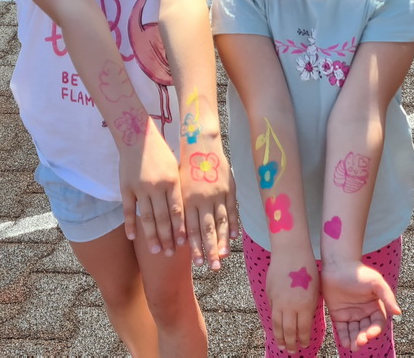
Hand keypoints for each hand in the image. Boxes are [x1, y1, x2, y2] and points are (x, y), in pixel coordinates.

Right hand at [118, 117, 185, 254]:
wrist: (138, 137)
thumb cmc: (161, 154)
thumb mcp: (175, 169)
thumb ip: (178, 190)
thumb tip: (187, 213)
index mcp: (172, 182)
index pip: (177, 211)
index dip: (180, 229)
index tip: (183, 244)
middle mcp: (156, 187)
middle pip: (163, 218)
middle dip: (167, 238)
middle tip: (169, 254)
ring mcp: (140, 188)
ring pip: (146, 218)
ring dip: (151, 236)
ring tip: (155, 251)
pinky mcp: (125, 188)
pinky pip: (128, 210)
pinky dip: (130, 224)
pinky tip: (132, 237)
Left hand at [180, 140, 238, 270]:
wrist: (200, 145)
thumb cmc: (185, 168)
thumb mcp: (178, 187)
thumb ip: (181, 209)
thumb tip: (180, 233)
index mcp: (188, 200)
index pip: (191, 229)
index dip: (195, 246)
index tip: (197, 262)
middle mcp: (203, 200)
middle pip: (207, 230)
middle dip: (210, 250)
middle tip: (212, 267)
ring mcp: (218, 195)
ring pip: (221, 222)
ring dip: (223, 241)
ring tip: (224, 256)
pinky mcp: (229, 189)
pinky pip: (232, 210)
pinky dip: (234, 224)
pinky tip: (234, 237)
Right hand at [267, 253, 319, 352]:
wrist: (291, 252)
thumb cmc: (307, 268)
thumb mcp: (315, 289)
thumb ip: (309, 306)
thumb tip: (305, 319)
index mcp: (305, 305)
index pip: (303, 329)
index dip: (303, 339)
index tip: (304, 345)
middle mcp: (290, 305)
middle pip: (288, 330)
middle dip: (291, 343)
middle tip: (292, 351)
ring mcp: (278, 300)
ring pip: (277, 324)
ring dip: (279, 337)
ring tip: (281, 345)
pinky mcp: (270, 294)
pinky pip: (272, 312)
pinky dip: (274, 322)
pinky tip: (276, 328)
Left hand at [321, 261, 400, 350]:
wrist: (337, 266)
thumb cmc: (359, 273)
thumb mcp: (376, 283)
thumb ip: (387, 297)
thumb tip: (398, 313)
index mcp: (375, 306)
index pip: (378, 323)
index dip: (375, 330)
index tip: (370, 334)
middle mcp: (364, 312)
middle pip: (366, 329)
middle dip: (364, 337)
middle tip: (359, 342)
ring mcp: (351, 314)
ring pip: (355, 332)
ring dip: (355, 340)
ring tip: (353, 347)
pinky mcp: (338, 315)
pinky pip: (342, 329)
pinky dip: (344, 337)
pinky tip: (346, 343)